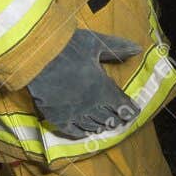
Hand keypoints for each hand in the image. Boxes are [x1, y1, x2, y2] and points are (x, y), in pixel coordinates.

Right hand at [27, 27, 141, 138]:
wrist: (36, 56)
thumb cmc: (68, 47)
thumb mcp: (96, 43)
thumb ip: (118, 48)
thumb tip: (139, 49)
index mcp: (103, 88)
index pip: (123, 106)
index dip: (130, 110)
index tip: (134, 111)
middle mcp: (91, 105)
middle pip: (109, 118)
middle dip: (117, 118)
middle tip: (121, 119)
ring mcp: (74, 114)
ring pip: (93, 126)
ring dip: (102, 125)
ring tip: (106, 124)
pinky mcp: (57, 118)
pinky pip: (74, 131)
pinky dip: (83, 132)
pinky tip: (86, 131)